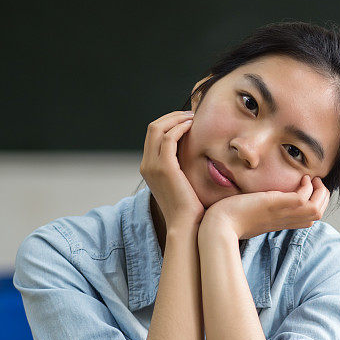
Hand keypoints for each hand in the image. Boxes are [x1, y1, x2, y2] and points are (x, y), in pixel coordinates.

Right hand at [139, 111, 204, 230]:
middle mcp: (146, 164)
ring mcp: (153, 166)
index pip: (153, 135)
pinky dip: (180, 128)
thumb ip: (180, 167)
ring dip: (176, 118)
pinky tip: (192, 127)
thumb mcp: (181, 182)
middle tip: (190, 114)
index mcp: (148, 167)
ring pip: (158, 128)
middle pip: (153, 127)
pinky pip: (169, 138)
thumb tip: (191, 153)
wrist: (186, 225)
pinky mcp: (164, 167)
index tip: (185, 119)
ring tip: (193, 117)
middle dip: (172, 116)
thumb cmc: (189, 207)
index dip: (168, 122)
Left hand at [201, 175, 329, 239]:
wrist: (219, 226)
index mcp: (280, 222)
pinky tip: (301, 178)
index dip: (316, 203)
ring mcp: (282, 213)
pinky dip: (308, 187)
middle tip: (315, 182)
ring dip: (319, 191)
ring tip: (310, 179)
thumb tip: (258, 204)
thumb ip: (261, 211)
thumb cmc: (229, 221)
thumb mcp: (251, 216)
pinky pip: (303, 197)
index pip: (310, 218)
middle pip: (318, 214)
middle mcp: (285, 220)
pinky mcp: (276, 204)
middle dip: (323, 196)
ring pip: (317, 208)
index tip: (309, 189)